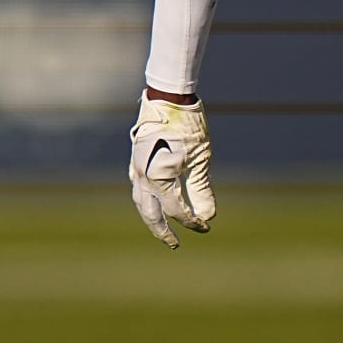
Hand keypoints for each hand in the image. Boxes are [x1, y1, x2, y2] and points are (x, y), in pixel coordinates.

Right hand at [128, 91, 215, 248]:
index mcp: (158, 178)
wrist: (168, 97)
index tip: (205, 227)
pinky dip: (146, 199)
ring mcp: (136, 167)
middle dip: (163, 231)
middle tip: (174, 245)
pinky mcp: (136, 159)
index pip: (176, 211)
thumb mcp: (200, 159)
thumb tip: (207, 216)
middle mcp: (142, 176)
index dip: (191, 222)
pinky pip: (138, 187)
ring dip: (151, 217)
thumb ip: (201, 190)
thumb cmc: (188, 127)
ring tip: (162, 228)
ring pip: (141, 201)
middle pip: (151, 213)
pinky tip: (153, 201)